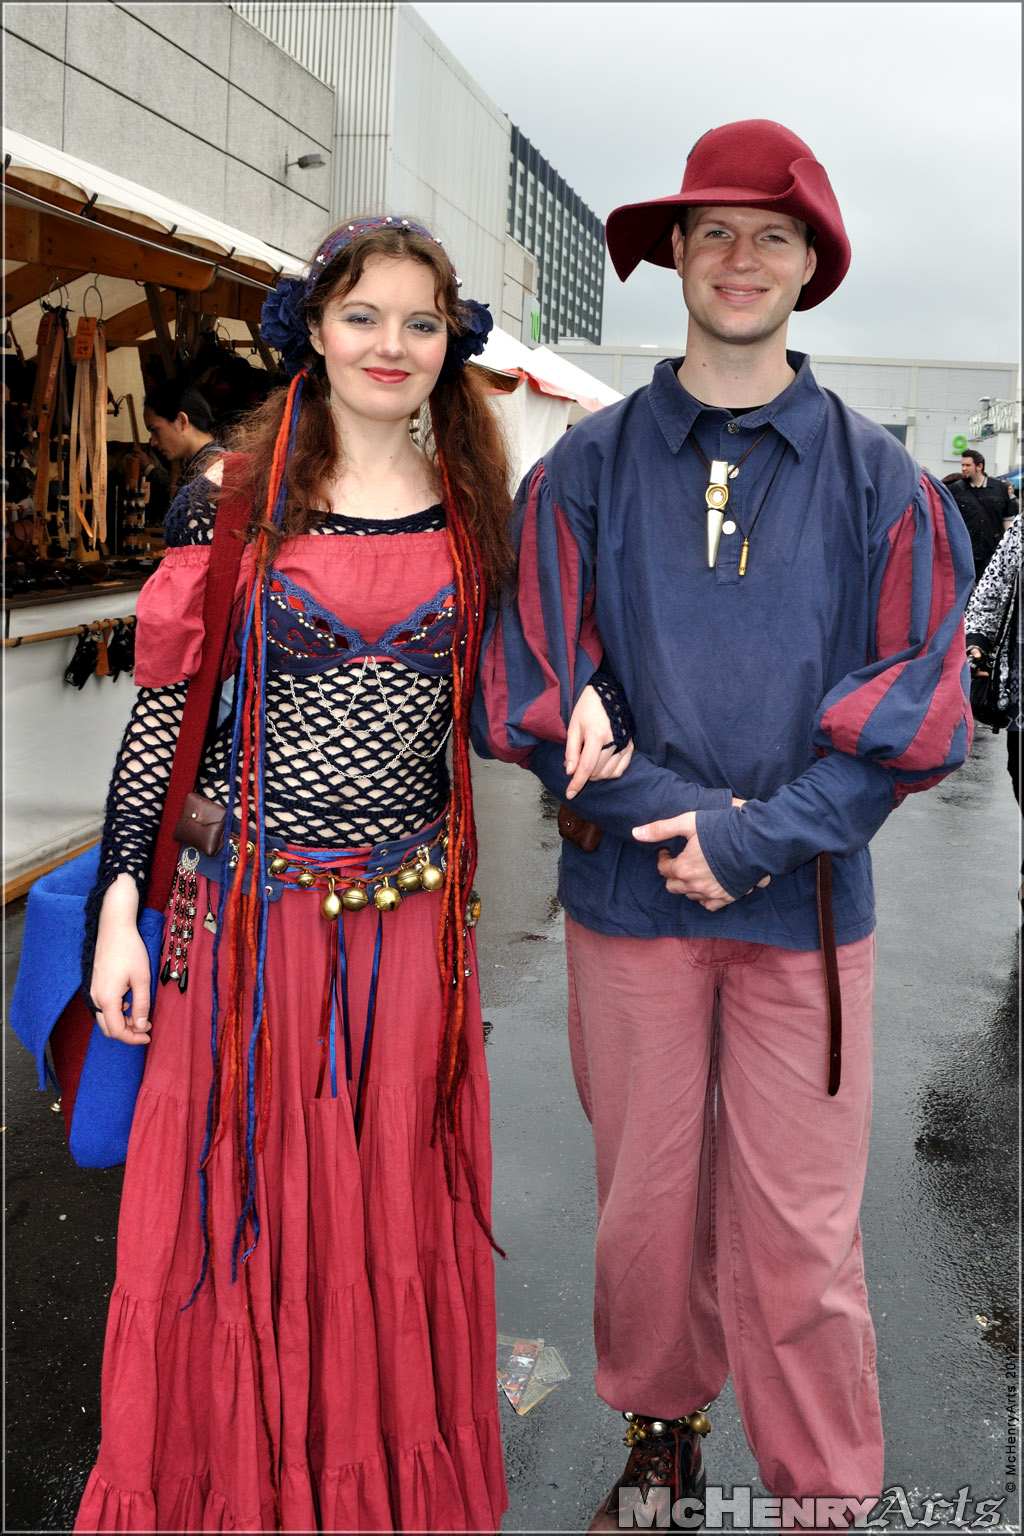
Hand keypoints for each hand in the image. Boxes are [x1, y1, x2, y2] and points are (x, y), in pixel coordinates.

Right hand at [90, 876, 151, 1044]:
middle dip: (127, 1033)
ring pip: (105, 1018)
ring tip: (142, 1015)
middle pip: (108, 1028)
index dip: (133, 1038)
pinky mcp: (95, 985)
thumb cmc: (130, 951)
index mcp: (106, 999)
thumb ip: (141, 1005)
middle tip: (146, 1028)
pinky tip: (131, 1003)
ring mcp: (93, 992)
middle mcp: (95, 998)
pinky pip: (103, 1007)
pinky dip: (117, 1012)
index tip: (148, 1036)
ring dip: (123, 1022)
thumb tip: (141, 1027)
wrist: (113, 928)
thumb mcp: (141, 979)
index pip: (117, 1031)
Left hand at [564, 684, 633, 798]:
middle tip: (577, 763)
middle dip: (584, 774)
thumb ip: (572, 751)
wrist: (608, 695)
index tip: (569, 794)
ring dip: (595, 774)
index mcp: (596, 736)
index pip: (586, 767)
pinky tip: (601, 766)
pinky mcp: (630, 747)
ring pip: (608, 773)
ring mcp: (624, 745)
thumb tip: (570, 772)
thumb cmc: (587, 709)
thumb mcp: (574, 727)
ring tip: (588, 763)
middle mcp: (613, 742)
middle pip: (596, 772)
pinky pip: (620, 770)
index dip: (577, 783)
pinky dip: (609, 773)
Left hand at [632, 805, 769, 911]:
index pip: (663, 869)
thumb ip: (661, 829)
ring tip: (694, 871)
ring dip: (688, 885)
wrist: (756, 840)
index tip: (667, 851)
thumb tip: (635, 833)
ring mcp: (712, 893)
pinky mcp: (728, 896)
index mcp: (683, 868)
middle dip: (673, 874)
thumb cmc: (722, 828)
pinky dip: (705, 897)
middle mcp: (695, 885)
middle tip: (680, 862)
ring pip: (690, 896)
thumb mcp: (688, 822)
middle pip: (674, 886)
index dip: (663, 858)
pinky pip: (710, 905)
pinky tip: (708, 886)